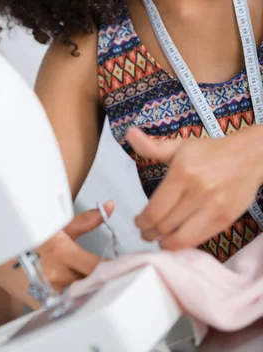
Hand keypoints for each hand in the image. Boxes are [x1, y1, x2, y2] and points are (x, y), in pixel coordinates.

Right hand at [0, 201, 113, 309]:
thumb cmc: (31, 236)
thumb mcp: (58, 225)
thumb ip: (87, 220)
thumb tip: (110, 206)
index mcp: (62, 251)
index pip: (98, 267)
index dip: (114, 269)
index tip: (126, 268)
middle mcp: (56, 273)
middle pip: (91, 284)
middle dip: (103, 281)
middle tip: (116, 278)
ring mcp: (48, 291)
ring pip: (79, 296)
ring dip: (89, 291)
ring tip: (98, 286)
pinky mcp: (41, 304)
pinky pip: (65, 306)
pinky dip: (74, 301)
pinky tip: (80, 296)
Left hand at [126, 127, 262, 250]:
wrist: (249, 156)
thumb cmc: (210, 152)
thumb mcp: (179, 146)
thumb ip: (152, 146)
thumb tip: (129, 134)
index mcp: (182, 173)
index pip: (155, 210)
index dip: (142, 221)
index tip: (138, 220)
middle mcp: (197, 192)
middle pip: (165, 226)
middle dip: (149, 233)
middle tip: (145, 232)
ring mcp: (213, 208)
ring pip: (181, 239)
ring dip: (165, 244)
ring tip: (159, 240)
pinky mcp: (225, 220)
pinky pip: (199, 240)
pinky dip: (184, 244)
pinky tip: (177, 239)